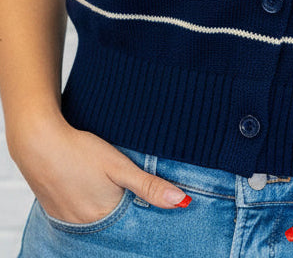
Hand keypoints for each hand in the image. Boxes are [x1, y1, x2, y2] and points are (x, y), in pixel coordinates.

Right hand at [10, 115, 191, 223]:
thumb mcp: (119, 166)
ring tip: (106, 184)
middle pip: (114, 223)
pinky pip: (78, 214)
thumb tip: (181, 202)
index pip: (133, 225)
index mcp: (105, 215)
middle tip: (125, 186)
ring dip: (106, 207)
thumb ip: (149, 186)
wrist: (38, 141)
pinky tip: (89, 185)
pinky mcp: (56, 210)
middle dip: (125, 210)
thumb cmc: (78, 150)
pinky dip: (88, 204)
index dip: (144, 212)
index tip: (151, 201)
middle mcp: (86, 224)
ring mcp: (68, 219)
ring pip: (97, 219)